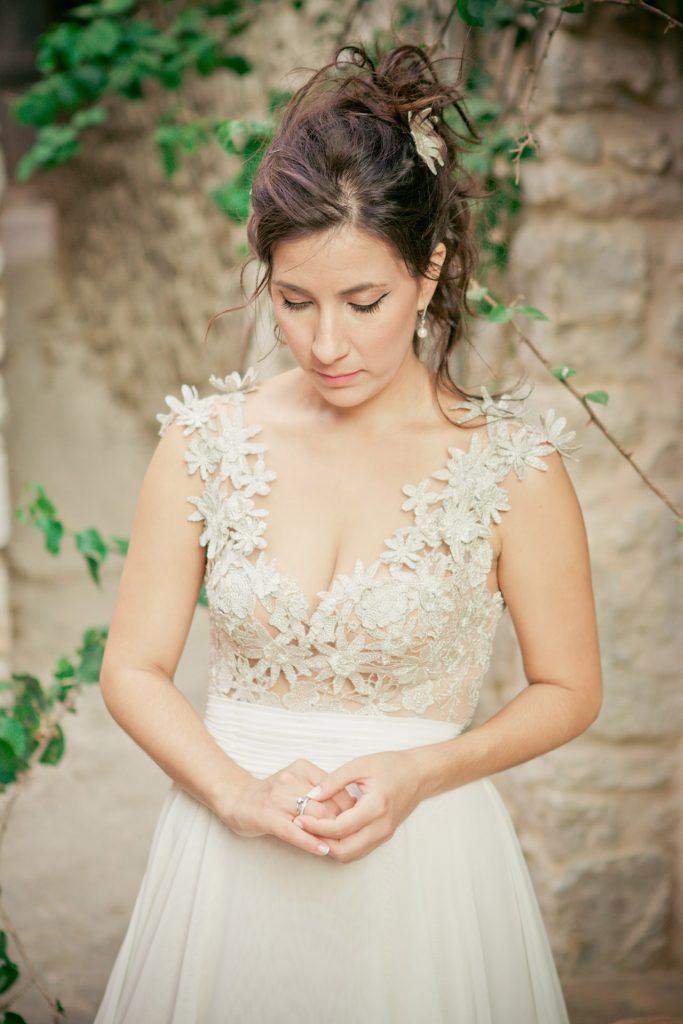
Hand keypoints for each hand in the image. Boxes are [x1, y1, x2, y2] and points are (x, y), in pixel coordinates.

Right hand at [223, 758, 357, 856]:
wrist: (236, 798)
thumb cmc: (272, 794)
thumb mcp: (297, 781)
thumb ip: (319, 788)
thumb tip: (351, 805)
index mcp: (302, 768)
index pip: (335, 788)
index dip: (348, 808)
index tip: (357, 820)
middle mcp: (291, 780)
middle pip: (327, 804)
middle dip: (341, 823)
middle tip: (352, 837)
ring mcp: (278, 798)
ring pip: (313, 817)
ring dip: (328, 834)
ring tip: (340, 846)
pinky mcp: (267, 817)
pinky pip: (293, 831)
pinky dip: (310, 842)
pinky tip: (322, 850)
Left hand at [292, 750, 422, 862]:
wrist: (420, 774)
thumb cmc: (391, 765)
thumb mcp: (360, 765)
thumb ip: (334, 781)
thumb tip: (311, 795)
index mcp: (375, 807)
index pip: (339, 828)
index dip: (316, 826)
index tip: (298, 818)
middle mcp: (381, 827)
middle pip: (344, 850)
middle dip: (320, 842)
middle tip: (302, 828)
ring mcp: (383, 834)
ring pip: (351, 854)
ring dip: (330, 847)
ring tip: (313, 830)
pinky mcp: (383, 836)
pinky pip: (358, 850)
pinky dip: (342, 845)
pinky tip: (329, 830)